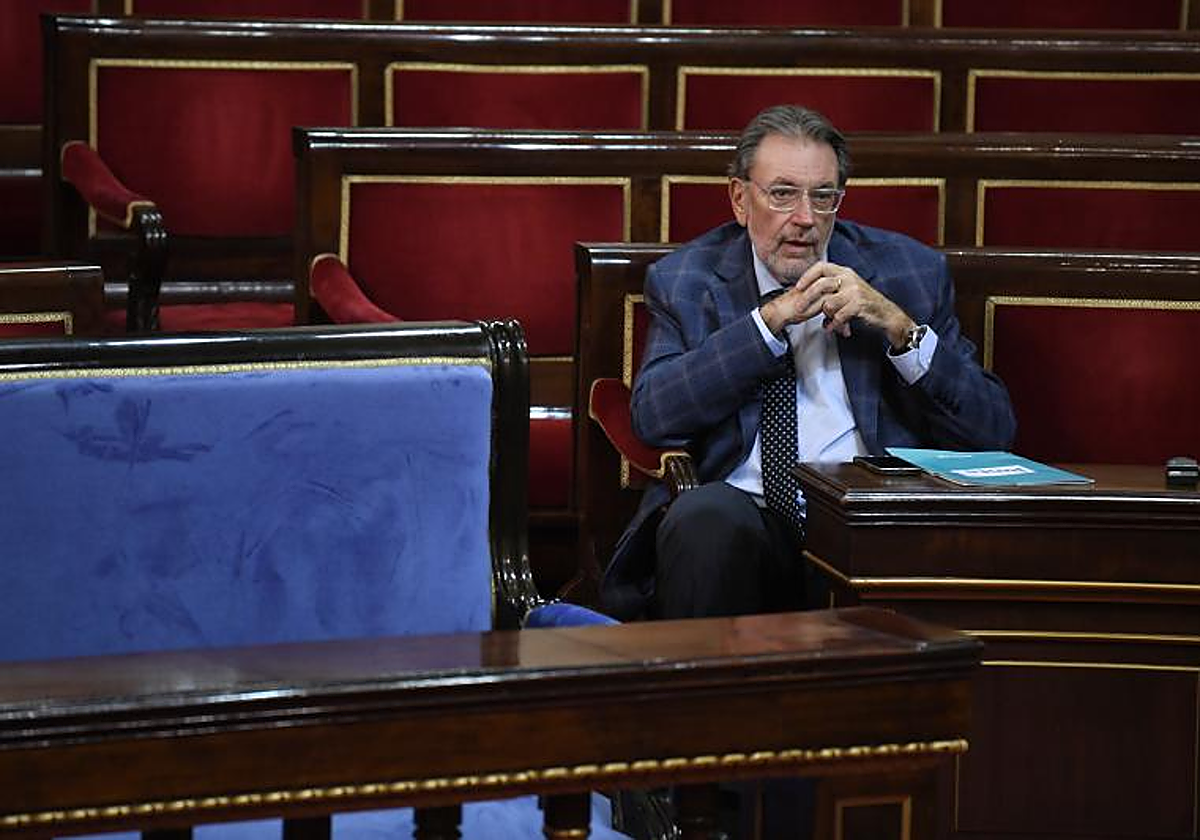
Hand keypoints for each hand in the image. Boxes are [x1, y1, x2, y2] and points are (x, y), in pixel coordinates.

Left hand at [761, 261, 913, 346]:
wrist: (886, 314)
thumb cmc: (863, 303)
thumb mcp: (847, 290)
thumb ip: (830, 289)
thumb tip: (807, 294)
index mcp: (845, 272)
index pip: (821, 266)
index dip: (807, 276)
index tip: (798, 287)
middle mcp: (849, 278)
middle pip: (820, 285)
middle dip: (807, 299)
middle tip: (799, 310)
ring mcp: (854, 291)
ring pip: (828, 304)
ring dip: (826, 316)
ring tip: (828, 322)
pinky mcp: (858, 304)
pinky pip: (838, 316)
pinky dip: (834, 325)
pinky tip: (833, 328)